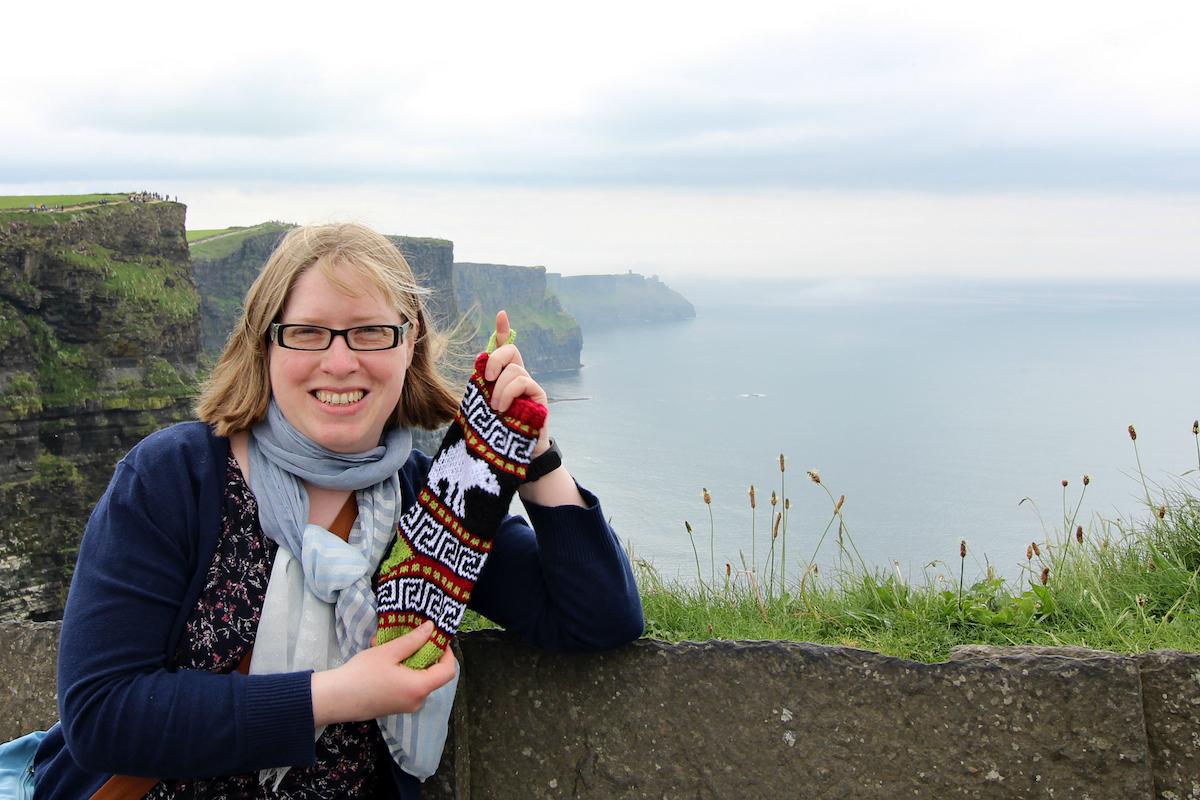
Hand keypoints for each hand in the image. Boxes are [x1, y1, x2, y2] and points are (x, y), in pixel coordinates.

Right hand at [311, 621, 456, 725]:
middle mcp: (417, 701)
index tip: (436, 638)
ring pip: (418, 679)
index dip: (447, 653)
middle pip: (434, 675)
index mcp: (419, 688)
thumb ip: (413, 640)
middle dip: (424, 653)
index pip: (448, 671)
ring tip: (389, 645)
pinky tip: (383, 659)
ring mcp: (406, 706)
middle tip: (409, 637)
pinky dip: (402, 671)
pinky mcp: (395, 706)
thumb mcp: (389, 652)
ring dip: (409, 660)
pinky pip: (407, 686)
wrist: (335, 699)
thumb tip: (431, 628)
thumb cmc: (362, 674)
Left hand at [486, 310, 549, 455]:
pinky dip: (508, 392)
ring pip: (514, 369)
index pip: (506, 348)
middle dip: (495, 359)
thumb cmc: (492, 432)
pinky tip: (503, 408)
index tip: (501, 314)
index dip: (504, 331)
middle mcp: (520, 378)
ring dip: (499, 388)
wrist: (510, 455)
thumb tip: (479, 359)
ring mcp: (531, 386)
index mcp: (504, 377)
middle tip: (487, 378)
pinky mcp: (539, 396)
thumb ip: (481, 384)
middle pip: (511, 351)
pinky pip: (523, 381)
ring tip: (495, 407)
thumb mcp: (480, 406)